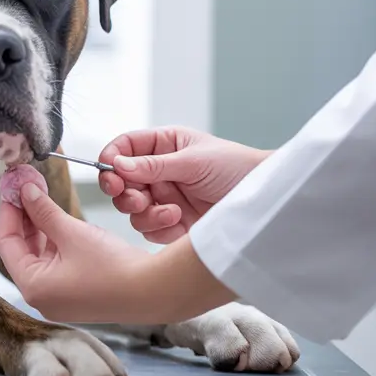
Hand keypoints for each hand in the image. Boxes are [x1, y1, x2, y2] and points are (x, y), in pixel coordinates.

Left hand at [0, 179, 156, 323]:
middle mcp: (41, 297)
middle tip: (25, 188)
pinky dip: (54, 241)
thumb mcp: (71, 232)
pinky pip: (55, 264)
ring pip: (39, 255)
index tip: (11, 188)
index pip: (7, 243)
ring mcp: (58, 298)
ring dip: (40, 227)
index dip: (8, 211)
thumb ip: (43, 210)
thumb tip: (24, 190)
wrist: (153, 290)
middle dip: (24, 217)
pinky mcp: (75, 294)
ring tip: (40, 197)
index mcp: (32, 287)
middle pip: (22, 250)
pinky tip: (57, 217)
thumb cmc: (112, 266)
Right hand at [98, 127, 270, 243]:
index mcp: (163, 146)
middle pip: (121, 183)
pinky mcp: (172, 223)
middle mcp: (159, 172)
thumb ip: (153, 164)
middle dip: (125, 193)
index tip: (111, 174)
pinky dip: (158, 228)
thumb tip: (117, 164)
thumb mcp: (193, 161)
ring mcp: (164, 198)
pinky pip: (149, 230)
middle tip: (138, 200)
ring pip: (132, 210)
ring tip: (171, 212)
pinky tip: (179, 222)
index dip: (112, 160)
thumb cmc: (236, 168)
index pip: (124, 148)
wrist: (264, 201)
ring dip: (145, 214)